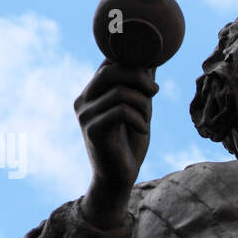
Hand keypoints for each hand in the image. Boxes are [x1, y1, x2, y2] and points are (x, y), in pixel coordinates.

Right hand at [75, 60, 157, 227]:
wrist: (118, 178)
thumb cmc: (129, 143)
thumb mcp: (139, 109)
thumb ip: (142, 86)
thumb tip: (154, 60)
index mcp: (92, 92)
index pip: (108, 63)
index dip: (131, 63)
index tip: (150, 78)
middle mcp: (83, 100)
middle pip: (110, 71)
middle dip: (139, 78)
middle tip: (154, 91)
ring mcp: (85, 115)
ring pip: (119, 92)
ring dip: (142, 104)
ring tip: (146, 119)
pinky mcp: (92, 131)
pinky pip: (121, 111)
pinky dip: (139, 119)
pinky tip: (143, 129)